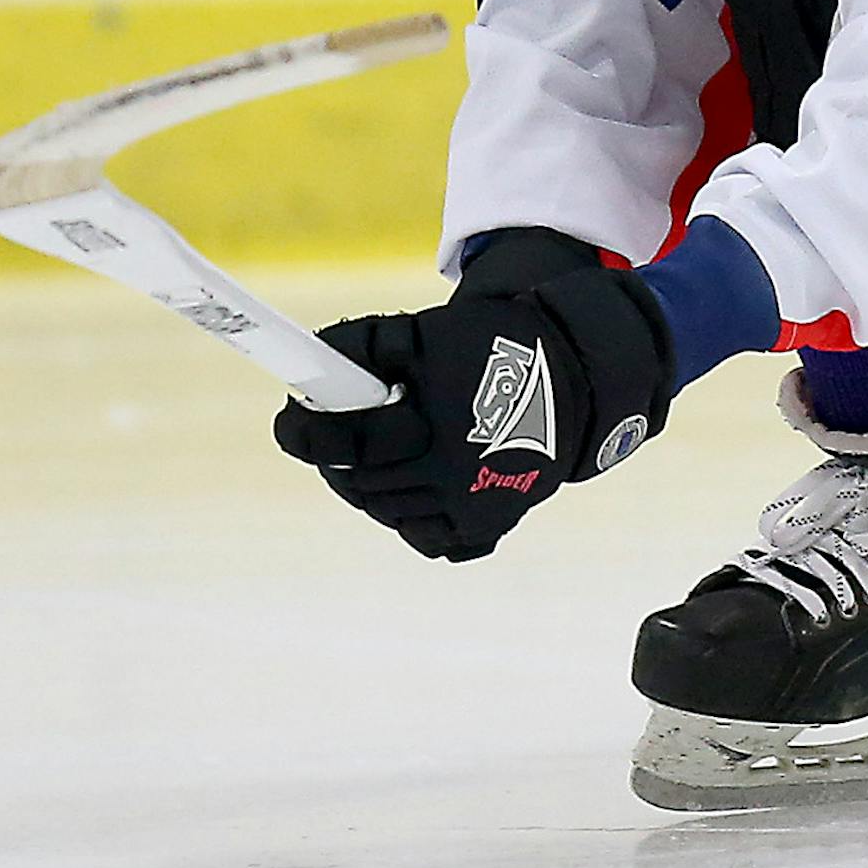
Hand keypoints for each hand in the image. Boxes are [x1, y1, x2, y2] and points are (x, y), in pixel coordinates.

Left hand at [273, 249, 672, 560]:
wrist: (577, 376)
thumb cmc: (493, 344)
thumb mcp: (429, 332)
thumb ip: (365, 345)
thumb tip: (310, 368)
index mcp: (435, 420)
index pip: (346, 442)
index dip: (307, 433)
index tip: (289, 422)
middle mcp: (453, 471)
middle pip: (359, 482)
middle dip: (334, 457)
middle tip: (330, 431)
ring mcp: (471, 504)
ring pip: (385, 511)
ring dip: (366, 484)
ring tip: (372, 451)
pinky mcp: (486, 525)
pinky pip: (423, 535)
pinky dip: (407, 513)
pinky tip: (411, 481)